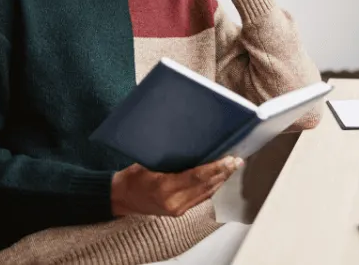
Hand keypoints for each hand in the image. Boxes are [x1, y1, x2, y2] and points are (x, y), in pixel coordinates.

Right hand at [111, 156, 243, 216]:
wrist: (121, 198)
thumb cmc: (132, 177)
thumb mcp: (148, 162)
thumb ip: (171, 159)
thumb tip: (194, 145)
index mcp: (164, 187)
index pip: (196, 177)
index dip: (215, 168)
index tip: (229, 159)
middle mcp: (174, 201)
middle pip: (206, 186)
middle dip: (223, 173)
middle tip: (237, 160)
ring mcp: (178, 209)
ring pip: (207, 193)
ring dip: (221, 180)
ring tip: (233, 167)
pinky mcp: (179, 212)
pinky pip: (201, 198)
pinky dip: (212, 187)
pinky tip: (219, 178)